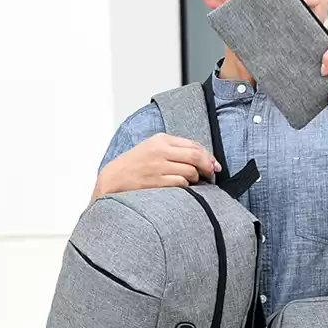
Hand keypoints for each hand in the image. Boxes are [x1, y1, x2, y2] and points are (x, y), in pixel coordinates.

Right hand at [94, 134, 220, 197]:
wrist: (113, 179)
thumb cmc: (135, 165)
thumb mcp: (153, 148)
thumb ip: (176, 149)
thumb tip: (205, 158)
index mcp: (160, 139)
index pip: (194, 144)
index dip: (208, 156)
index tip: (214, 164)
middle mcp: (160, 151)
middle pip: (196, 156)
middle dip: (208, 166)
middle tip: (211, 174)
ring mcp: (158, 167)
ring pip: (191, 171)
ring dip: (196, 178)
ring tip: (192, 181)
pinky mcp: (157, 182)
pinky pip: (182, 183)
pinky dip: (186, 186)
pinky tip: (183, 188)